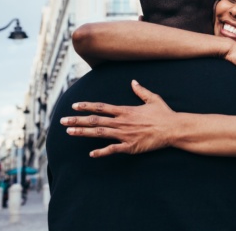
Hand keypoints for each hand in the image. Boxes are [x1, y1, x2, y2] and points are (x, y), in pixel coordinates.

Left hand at [61, 80, 176, 156]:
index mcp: (126, 110)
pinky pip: (113, 149)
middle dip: (77, 121)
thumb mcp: (153, 98)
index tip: (74, 106)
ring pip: (100, 133)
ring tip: (69, 132)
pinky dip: (102, 151)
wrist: (173, 128)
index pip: (101, 107)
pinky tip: (91, 153)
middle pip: (95, 120)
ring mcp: (125, 134)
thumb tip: (133, 82)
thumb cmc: (164, 114)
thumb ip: (141, 91)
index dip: (86, 106)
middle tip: (63, 121)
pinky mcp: (131, 146)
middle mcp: (122, 121)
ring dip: (83, 133)